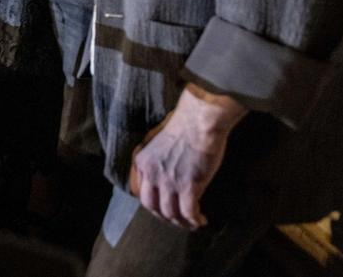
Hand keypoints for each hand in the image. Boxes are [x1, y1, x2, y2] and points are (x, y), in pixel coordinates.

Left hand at [128, 84, 246, 228]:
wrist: (199, 119)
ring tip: (192, 222)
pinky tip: (201, 220)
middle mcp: (151, 173)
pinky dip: (195, 220)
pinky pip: (188, 212)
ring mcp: (168, 181)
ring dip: (181, 222)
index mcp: (142, 161)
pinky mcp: (188, 186)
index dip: (153, 204)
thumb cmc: (184, 125)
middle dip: (165, 217)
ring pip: (170, 213)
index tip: (164, 208)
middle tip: (177, 219)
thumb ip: (156, 159)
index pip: (141, 192)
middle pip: (152, 206)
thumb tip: (165, 173)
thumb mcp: (158, 142)